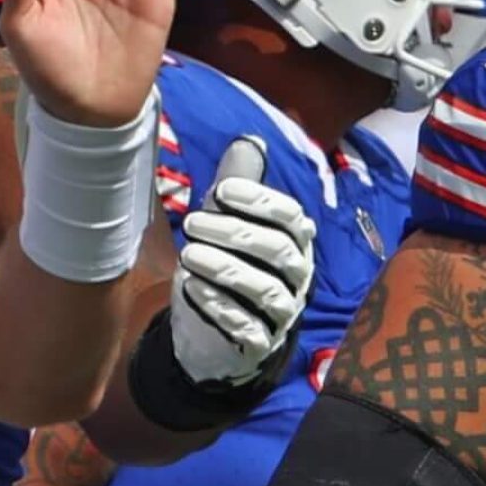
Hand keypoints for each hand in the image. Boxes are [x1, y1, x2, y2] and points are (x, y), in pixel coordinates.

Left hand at [174, 138, 315, 387]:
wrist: (212, 335)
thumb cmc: (223, 271)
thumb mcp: (226, 228)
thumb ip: (235, 189)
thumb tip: (249, 141)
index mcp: (294, 243)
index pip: (290, 218)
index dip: (259, 200)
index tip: (221, 190)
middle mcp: (296, 277)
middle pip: (279, 251)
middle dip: (235, 233)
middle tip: (193, 223)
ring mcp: (282, 314)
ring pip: (267, 290)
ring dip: (225, 269)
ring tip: (189, 255)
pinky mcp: (260, 344)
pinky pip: (248, 327)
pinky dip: (220, 307)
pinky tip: (192, 289)